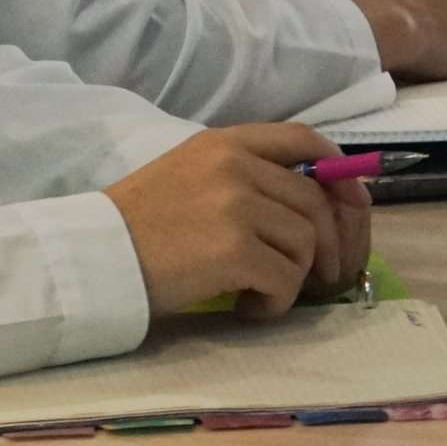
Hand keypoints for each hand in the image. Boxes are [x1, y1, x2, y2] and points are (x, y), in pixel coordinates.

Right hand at [102, 123, 368, 317]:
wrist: (96, 255)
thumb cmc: (139, 222)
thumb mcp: (191, 174)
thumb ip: (245, 175)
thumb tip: (314, 200)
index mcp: (224, 142)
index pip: (301, 138)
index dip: (337, 168)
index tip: (350, 200)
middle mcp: (235, 165)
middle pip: (314, 201)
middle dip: (329, 244)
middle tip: (318, 277)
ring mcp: (235, 205)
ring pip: (305, 243)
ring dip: (293, 278)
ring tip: (259, 294)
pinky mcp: (234, 250)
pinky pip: (285, 280)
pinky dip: (275, 303)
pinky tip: (246, 308)